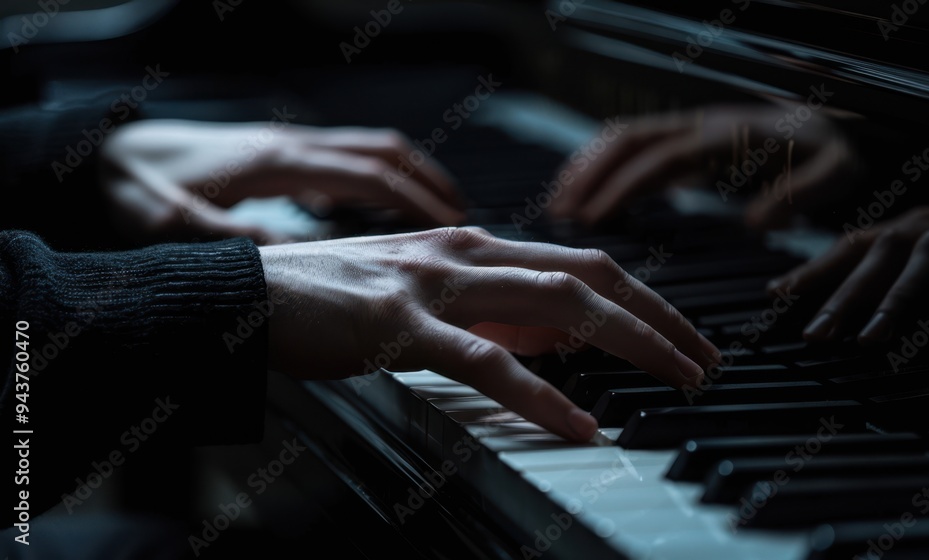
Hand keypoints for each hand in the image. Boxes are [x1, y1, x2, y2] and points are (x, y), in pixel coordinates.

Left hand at [100, 119, 465, 244]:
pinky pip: (346, 160)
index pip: (366, 176)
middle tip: (466, 216)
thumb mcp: (172, 223)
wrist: (109, 152)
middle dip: (430, 182)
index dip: (415, 200)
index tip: (452, 225)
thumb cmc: (137, 188)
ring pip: (368, 149)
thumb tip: (280, 262)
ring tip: (441, 207)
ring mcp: (288, 147)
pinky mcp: (280, 156)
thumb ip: (225, 240)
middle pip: (382, 154)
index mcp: (276, 163)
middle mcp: (290, 146)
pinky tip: (379, 210)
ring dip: (411, 174)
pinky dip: (378, 179)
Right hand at [259, 227, 720, 441]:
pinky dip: (542, 394)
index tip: (682, 335)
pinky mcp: (400, 326)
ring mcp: (435, 285)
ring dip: (630, 343)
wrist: (248, 293)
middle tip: (705, 359)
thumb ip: (491, 311)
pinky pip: (486, 361)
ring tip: (677, 380)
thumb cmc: (336, 297)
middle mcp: (466, 253)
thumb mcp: (426, 294)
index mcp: (474, 246)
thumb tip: (556, 341)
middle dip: (659, 318)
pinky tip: (580, 423)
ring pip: (556, 305)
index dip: (643, 297)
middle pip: (588, 276)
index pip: (581, 263)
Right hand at [547, 104, 858, 228]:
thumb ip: (801, 193)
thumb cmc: (832, 151)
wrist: (833, 125)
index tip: (592, 217)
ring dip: (587, 168)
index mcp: (724, 136)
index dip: (622, 186)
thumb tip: (758, 222)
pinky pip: (633, 150)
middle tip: (557, 212)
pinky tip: (587, 195)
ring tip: (557, 204)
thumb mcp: (836, 171)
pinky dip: (602, 168)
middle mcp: (697, 127)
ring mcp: (687, 131)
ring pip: (622, 140)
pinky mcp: (683, 143)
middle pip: (627, 141)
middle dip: (588, 174)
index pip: (658, 159)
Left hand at [766, 206, 928, 344]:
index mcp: (904, 231)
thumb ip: (869, 284)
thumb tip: (802, 302)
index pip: (852, 247)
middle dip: (845, 296)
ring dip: (898, 297)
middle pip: (881, 255)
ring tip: (871, 336)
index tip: (777, 294)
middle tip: (816, 334)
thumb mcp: (914, 266)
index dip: (815, 269)